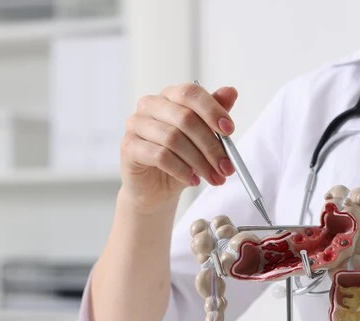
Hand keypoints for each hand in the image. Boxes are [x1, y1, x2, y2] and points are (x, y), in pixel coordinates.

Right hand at [121, 82, 238, 213]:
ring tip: (213, 177)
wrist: (155, 189)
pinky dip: (181, 170)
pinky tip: (193, 180)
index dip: (212, 110)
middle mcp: (150, 105)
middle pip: (185, 118)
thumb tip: (231, 92)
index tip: (229, 131)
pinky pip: (160, 156)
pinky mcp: (129, 147)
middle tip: (226, 166)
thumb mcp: (202, 139)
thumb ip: (213, 116)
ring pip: (174, 139)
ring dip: (199, 162)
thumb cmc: (179, 160)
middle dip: (211, 146)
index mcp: (170, 96)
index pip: (191, 93)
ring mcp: (136, 124)